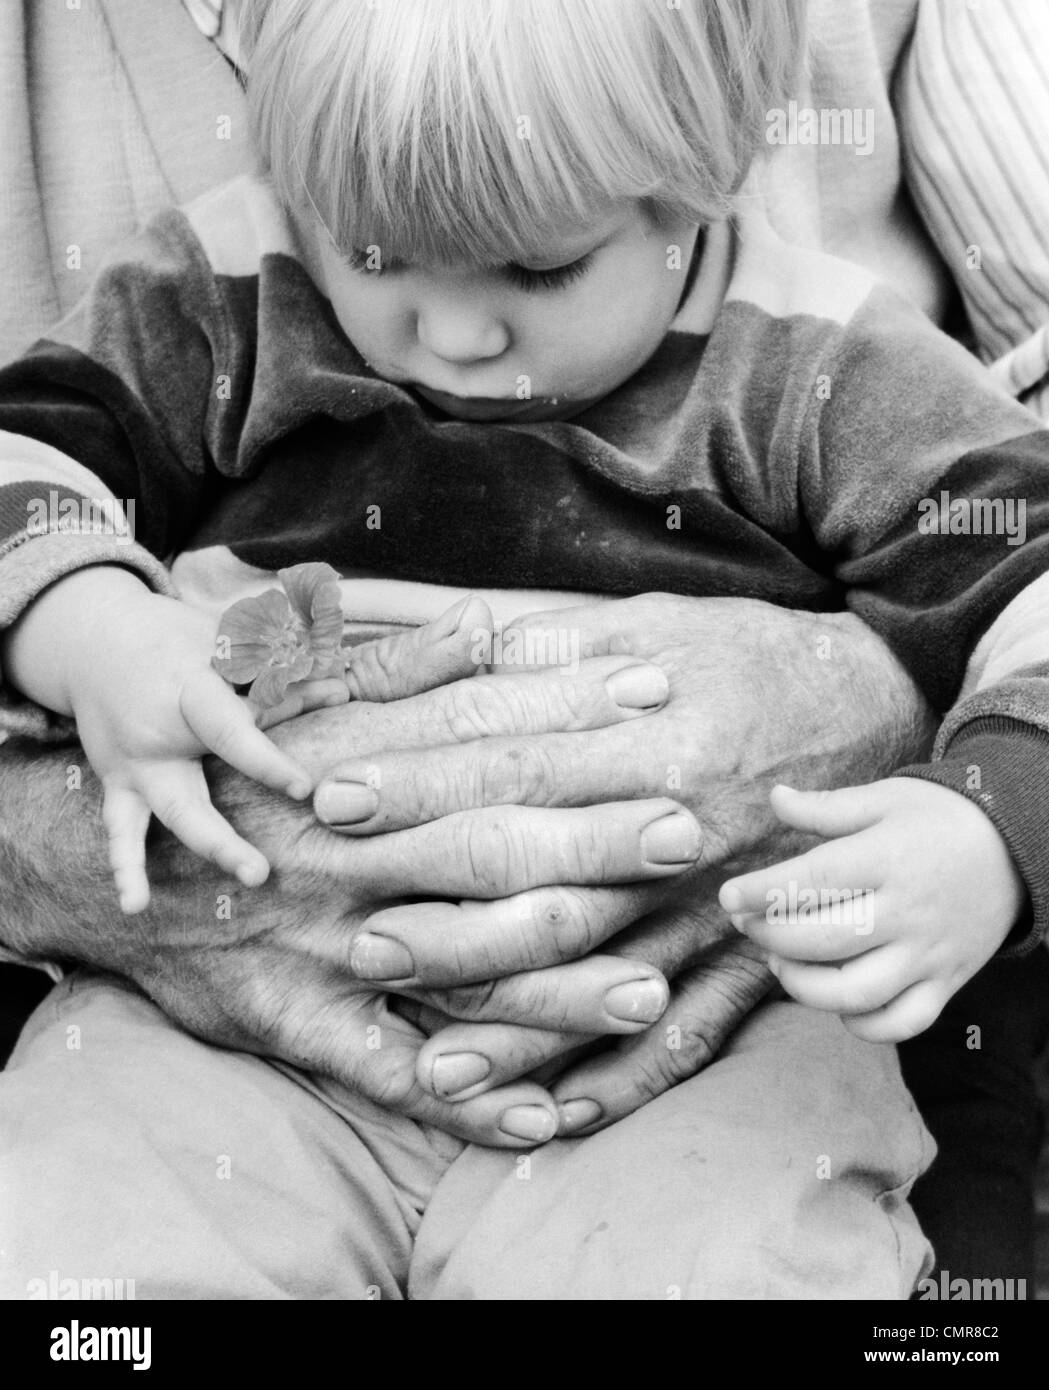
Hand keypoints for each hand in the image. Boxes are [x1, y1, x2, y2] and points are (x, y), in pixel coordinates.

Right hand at [8, 597, 694, 1147]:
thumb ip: (405, 668)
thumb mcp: (305, 711)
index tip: (658, 694)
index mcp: (354, 768)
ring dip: (555, 984)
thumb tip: (495, 619)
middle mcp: (348, 857)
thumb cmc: (240, 781)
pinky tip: (542, 1117)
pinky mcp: (305, 1024)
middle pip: (484, 846)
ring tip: (653, 987)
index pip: (478, 731)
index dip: (569, 709)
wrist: (131, 873)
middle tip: (688, 833)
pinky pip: (388, 1071)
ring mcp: (328, 947)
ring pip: (455, 968)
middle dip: (590, 841)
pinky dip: (462, 1100)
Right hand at [50, 569, 341, 912]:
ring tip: (244, 880)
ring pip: (170, 815)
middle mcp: (158, 736)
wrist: (96, 639)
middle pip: (194, 793)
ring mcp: (136, 766)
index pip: (229, 732)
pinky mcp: (119, 785)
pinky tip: (135, 906)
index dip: (265, 760)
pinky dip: (125, 868)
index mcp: (187, 693)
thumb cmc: (178, 639)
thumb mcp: (222, 639)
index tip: (303, 788)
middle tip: (266, 872)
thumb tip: (343, 685)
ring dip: (210, 848)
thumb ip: (278, 667)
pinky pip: (120, 831)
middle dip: (227, 835)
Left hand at [315, 592, 935, 1125]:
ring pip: (605, 977)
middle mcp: (680, 828)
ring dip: (521, 1028)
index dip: (418, 780)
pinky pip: (689, 1036)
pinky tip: (552, 1117)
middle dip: (446, 915)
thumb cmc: (752, 657)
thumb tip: (458, 643)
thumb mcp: (657, 623)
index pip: (510, 762)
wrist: (880, 702)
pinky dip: (622, 1081)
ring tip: (435, 1068)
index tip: (333, 796)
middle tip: (356, 937)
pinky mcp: (752, 953)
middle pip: (545, 880)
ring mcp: (719, 902)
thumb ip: (558, 646)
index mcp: (650, 733)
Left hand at [719, 779, 1025, 1042]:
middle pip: (822, 940)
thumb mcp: (884, 799)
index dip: (761, 893)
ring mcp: (928, 954)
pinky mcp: (945, 983)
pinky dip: (861, 1023)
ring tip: (779, 965)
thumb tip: (774, 797)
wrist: (1018, 847)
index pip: (811, 881)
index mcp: (887, 859)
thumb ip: (826, 808)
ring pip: (854, 992)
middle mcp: (907, 912)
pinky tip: (833, 1000)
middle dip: (769, 936)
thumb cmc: (940, 819)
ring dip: (802, 986)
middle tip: (747, 923)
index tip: (728, 896)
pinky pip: (900, 1023)